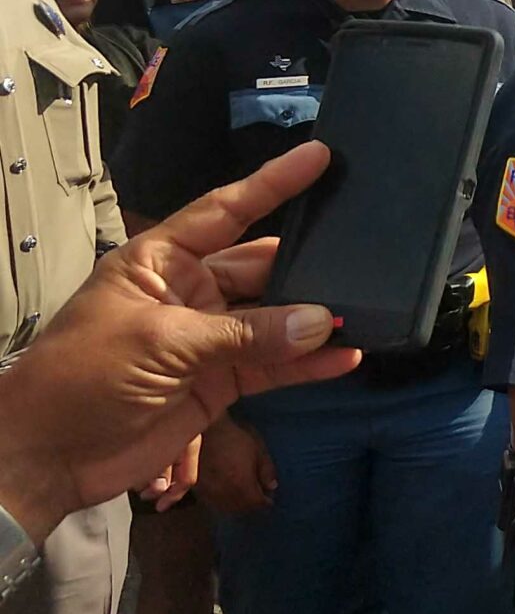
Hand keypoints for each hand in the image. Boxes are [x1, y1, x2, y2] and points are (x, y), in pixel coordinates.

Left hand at [0, 143, 357, 544]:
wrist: (48, 457)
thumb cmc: (83, 378)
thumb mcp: (161, 343)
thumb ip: (245, 333)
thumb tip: (321, 322)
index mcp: (159, 262)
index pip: (224, 211)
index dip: (271, 183)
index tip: (320, 156)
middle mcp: (189, 292)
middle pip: (260, 268)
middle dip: (307, 265)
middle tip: (364, 258)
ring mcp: (208, 338)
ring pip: (275, 319)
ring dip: (314, 320)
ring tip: (366, 312)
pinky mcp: (222, 382)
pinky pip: (275, 364)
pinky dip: (309, 363)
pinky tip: (346, 357)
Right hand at [194, 414, 277, 514]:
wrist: (206, 430)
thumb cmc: (235, 437)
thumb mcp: (258, 450)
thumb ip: (267, 470)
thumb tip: (272, 486)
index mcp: (242, 484)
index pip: (256, 503)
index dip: (265, 502)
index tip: (270, 499)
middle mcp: (224, 493)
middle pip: (240, 509)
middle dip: (252, 506)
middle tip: (258, 498)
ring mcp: (208, 492)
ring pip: (225, 508)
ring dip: (236, 506)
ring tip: (243, 497)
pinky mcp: (196, 488)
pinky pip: (211, 502)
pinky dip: (221, 502)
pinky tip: (226, 494)